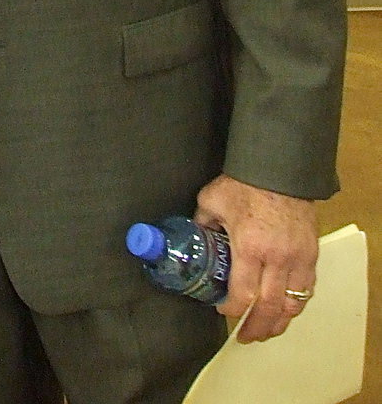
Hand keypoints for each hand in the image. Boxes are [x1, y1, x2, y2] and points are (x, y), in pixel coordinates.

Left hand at [195, 174, 317, 341]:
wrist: (279, 168)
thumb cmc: (244, 184)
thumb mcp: (212, 200)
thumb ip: (203, 223)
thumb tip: (193, 237)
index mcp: (249, 247)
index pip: (243, 294)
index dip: (233, 309)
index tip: (222, 311)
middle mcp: (277, 259)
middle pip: (270, 307)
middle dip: (257, 327)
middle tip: (245, 337)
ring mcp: (298, 258)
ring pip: (294, 303)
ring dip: (279, 321)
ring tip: (266, 329)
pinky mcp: (311, 254)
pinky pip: (307, 288)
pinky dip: (296, 303)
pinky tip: (285, 308)